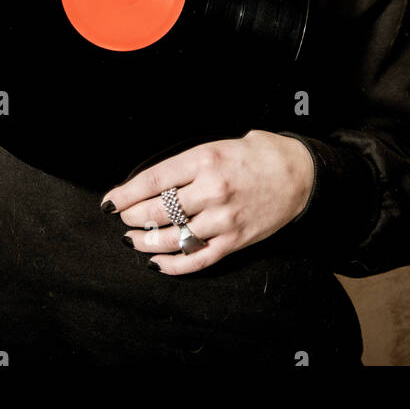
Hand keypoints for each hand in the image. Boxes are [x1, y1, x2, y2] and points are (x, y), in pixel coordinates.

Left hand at [100, 129, 315, 274]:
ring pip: (173, 237)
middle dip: (132, 216)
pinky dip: (173, 265)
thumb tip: (157, 179)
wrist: (300, 175)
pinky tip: (156, 263)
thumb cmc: (260, 153)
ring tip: (132, 240)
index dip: (126, 193)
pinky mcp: (234, 241)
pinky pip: (197, 258)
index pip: (153, 181)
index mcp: (204, 160)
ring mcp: (223, 219)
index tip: (109, 201)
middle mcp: (211, 190)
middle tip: (121, 218)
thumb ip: (190, 161)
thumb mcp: (221, 143)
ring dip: (146, 241)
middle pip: (158, 211)